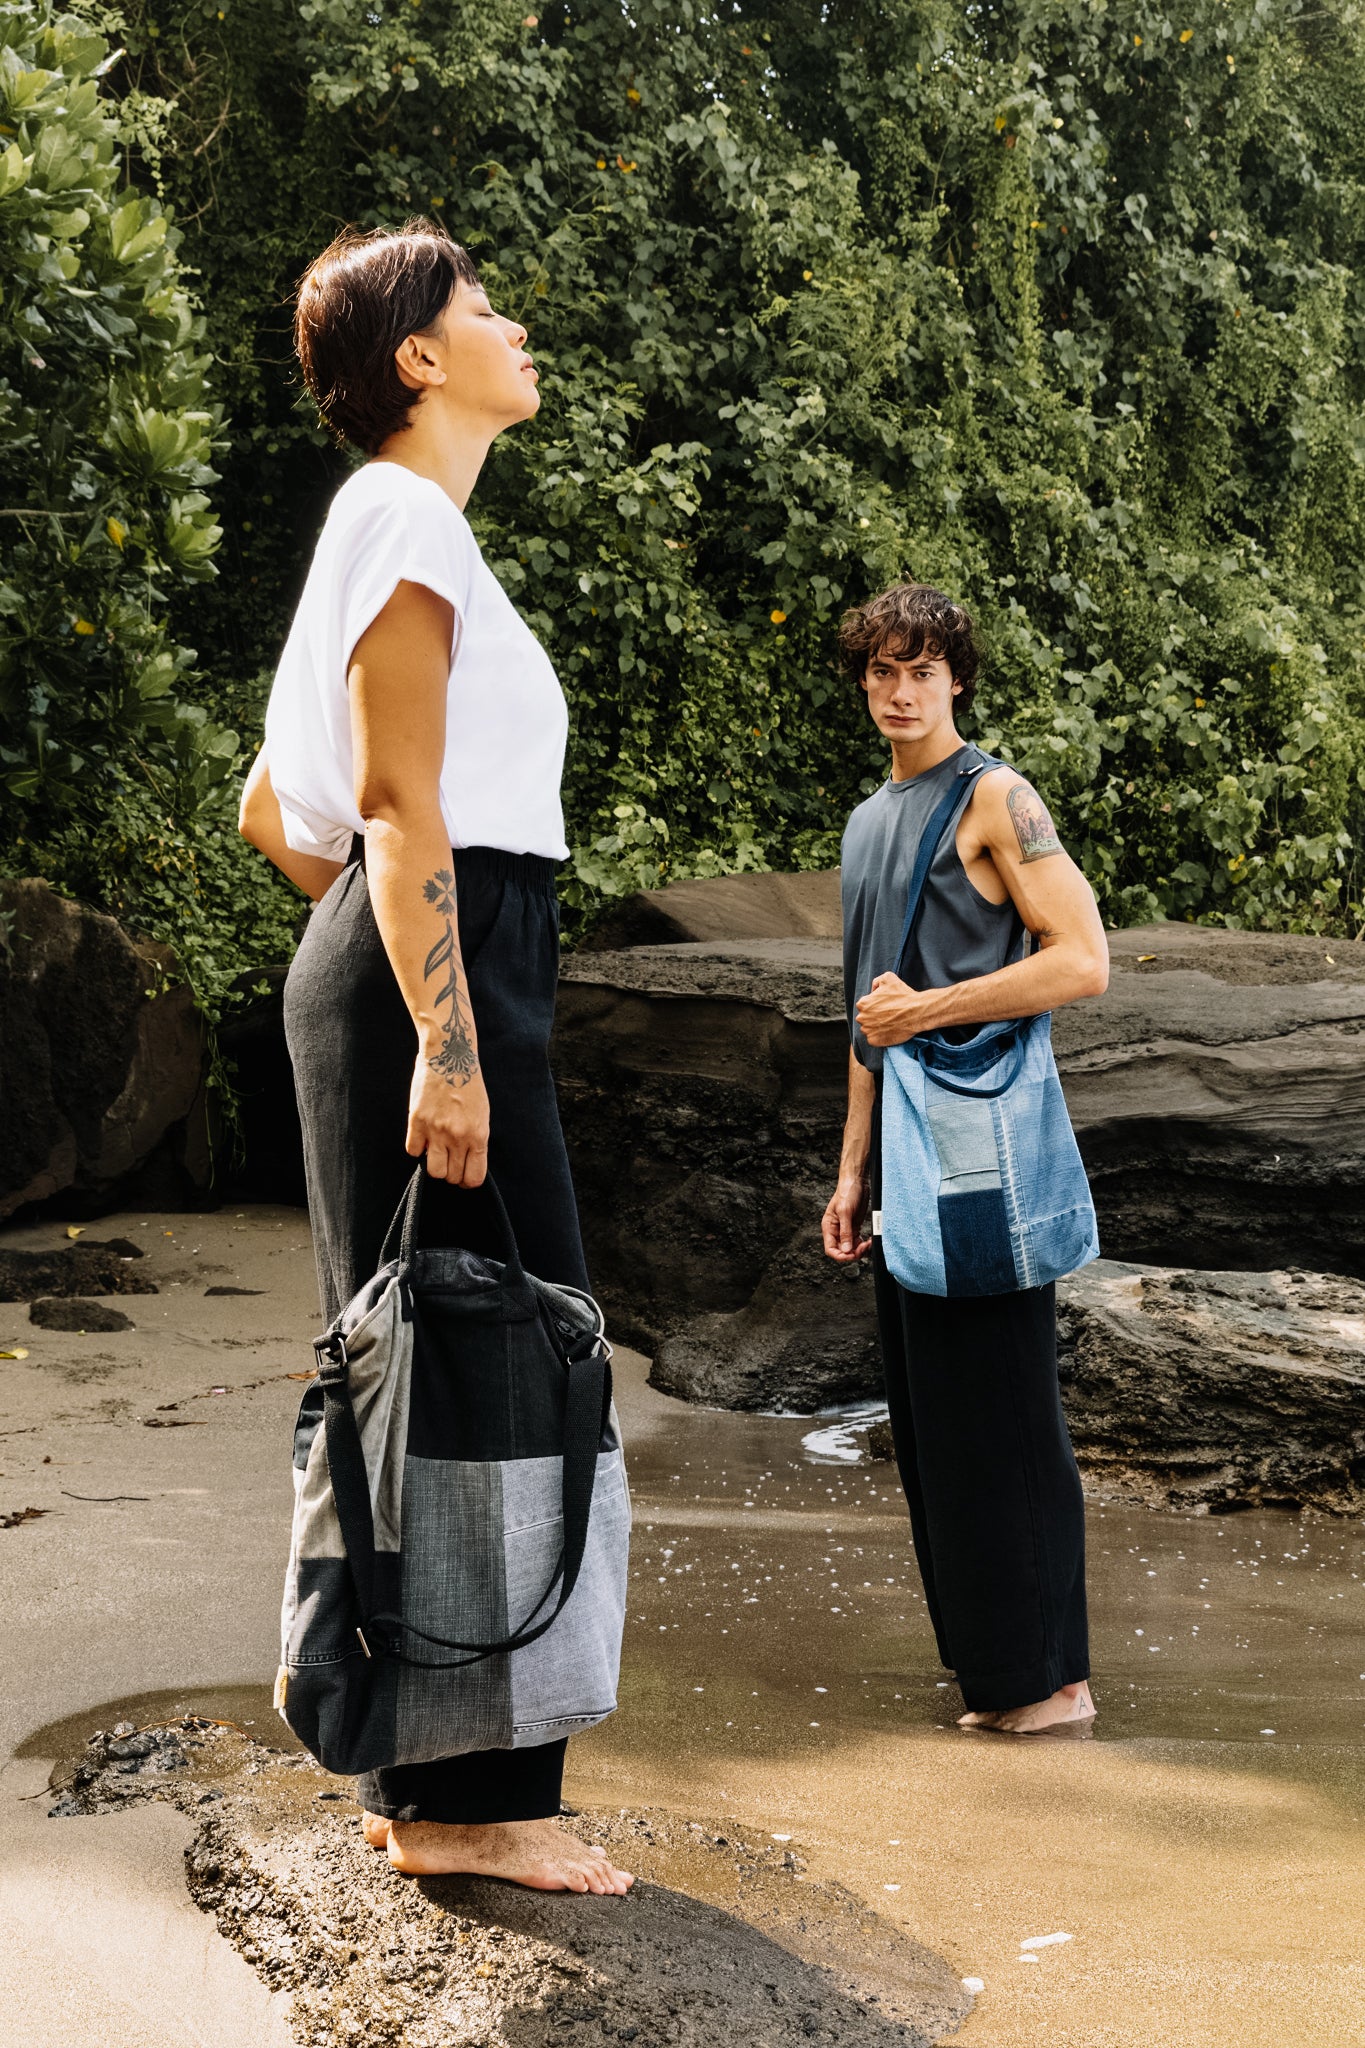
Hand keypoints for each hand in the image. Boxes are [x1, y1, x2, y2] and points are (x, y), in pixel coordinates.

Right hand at [406, 1053, 490, 1186]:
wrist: (450, 1056)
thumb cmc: (469, 1084)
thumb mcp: (482, 1114)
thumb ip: (475, 1139)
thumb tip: (465, 1161)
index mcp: (478, 1135)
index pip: (474, 1177)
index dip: (467, 1181)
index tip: (462, 1175)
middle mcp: (458, 1136)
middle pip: (452, 1177)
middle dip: (450, 1173)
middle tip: (448, 1160)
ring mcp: (436, 1130)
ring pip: (433, 1171)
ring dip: (433, 1165)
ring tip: (435, 1151)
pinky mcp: (416, 1121)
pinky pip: (413, 1151)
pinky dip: (417, 1147)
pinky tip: (422, 1136)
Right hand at [822, 1176, 871, 1262]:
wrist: (857, 1181)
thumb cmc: (847, 1192)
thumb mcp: (845, 1212)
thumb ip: (845, 1231)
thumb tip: (846, 1249)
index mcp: (829, 1227)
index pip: (830, 1249)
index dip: (840, 1255)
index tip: (852, 1255)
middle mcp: (836, 1230)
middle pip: (842, 1251)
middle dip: (853, 1253)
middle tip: (864, 1247)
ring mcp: (846, 1229)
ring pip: (851, 1248)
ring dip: (860, 1250)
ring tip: (868, 1244)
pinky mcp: (855, 1227)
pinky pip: (858, 1242)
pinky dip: (863, 1244)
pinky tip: (869, 1241)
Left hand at [855, 971, 927, 1047]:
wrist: (917, 1012)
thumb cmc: (904, 996)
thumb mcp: (888, 977)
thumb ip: (877, 981)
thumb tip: (874, 989)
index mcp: (863, 1004)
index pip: (865, 1005)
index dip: (875, 1005)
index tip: (885, 1006)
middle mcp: (862, 1018)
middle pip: (865, 1017)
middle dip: (874, 1016)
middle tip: (888, 1014)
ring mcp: (868, 1031)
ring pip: (869, 1029)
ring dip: (876, 1026)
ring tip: (890, 1022)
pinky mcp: (874, 1041)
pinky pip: (874, 1039)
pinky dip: (880, 1036)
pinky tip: (889, 1030)